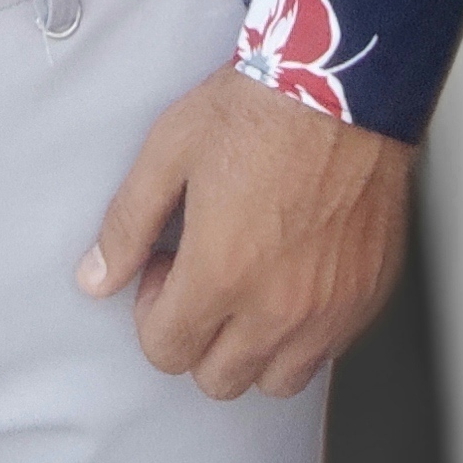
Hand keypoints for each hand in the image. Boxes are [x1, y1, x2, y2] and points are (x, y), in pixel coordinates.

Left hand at [77, 60, 414, 398]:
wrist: (346, 82)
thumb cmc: (261, 107)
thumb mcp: (170, 149)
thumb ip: (127, 223)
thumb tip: (95, 278)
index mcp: (221, 273)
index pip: (166, 352)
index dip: (155, 312)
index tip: (167, 270)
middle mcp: (277, 307)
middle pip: (219, 379)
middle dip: (199, 336)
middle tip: (205, 274)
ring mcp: (329, 308)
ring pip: (277, 379)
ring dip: (254, 347)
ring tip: (251, 284)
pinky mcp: (367, 297)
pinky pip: (327, 351)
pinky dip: (305, 333)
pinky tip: (294, 277)